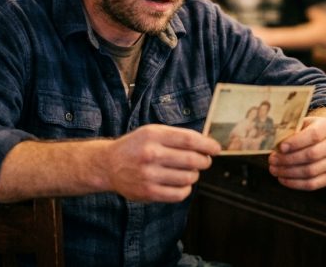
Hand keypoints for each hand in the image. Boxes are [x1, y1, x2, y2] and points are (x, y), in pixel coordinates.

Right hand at [101, 124, 220, 202]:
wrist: (109, 165)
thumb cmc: (135, 147)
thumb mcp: (151, 132)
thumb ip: (176, 136)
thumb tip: (206, 143)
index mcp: (152, 135)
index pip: (189, 140)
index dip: (207, 144)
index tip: (216, 148)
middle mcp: (150, 154)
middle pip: (191, 160)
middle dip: (204, 161)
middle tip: (205, 161)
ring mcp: (149, 175)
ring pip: (188, 178)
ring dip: (194, 175)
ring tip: (189, 171)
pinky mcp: (148, 192)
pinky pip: (179, 194)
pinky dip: (186, 189)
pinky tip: (181, 183)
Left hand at [268, 116, 325, 190]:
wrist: (319, 139)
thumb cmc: (303, 130)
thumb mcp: (297, 124)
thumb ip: (287, 131)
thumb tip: (273, 143)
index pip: (314, 135)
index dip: (296, 142)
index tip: (280, 147)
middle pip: (312, 155)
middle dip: (289, 159)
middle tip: (272, 160)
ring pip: (311, 171)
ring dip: (289, 172)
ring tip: (274, 170)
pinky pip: (313, 184)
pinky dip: (295, 183)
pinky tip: (282, 179)